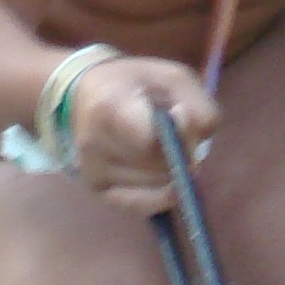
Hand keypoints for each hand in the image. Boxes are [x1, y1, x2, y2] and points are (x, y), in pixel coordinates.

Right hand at [66, 54, 219, 215]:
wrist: (86, 92)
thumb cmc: (136, 82)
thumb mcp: (175, 79)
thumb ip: (199, 110)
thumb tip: (193, 150)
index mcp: (110, 107)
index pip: (151, 142)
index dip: (178, 135)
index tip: (180, 113)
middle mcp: (95, 144)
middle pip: (159, 168)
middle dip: (180, 155)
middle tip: (174, 132)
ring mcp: (93, 170)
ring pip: (155, 188)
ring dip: (171, 174)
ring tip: (159, 146)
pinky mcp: (96, 189)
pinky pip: (140, 205)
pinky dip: (160, 196)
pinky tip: (165, 179)